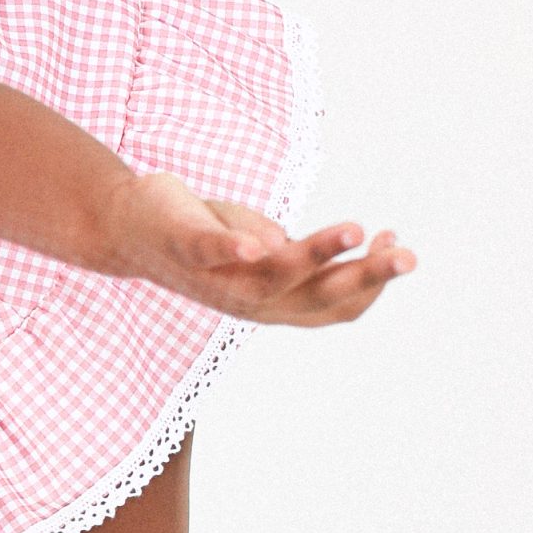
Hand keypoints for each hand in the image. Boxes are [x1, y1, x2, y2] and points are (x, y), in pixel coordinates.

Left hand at [98, 170, 416, 325]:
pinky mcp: (185, 247)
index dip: (372, 283)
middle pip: (318, 299)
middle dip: (366, 278)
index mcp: (274, 300)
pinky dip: (231, 251)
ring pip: (276, 277)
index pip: (336, 305)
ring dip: (317, 254)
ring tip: (355, 229)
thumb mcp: (258, 244)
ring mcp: (217, 278)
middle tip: (407, 255)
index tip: (398, 244)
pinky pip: (210, 253)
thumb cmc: (200, 236)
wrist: (125, 227)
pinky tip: (257, 243)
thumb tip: (337, 245)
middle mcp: (249, 301)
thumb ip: (292, 252)